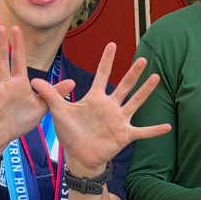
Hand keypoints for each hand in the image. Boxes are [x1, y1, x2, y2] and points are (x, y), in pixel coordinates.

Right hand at [0, 26, 73, 152]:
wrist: (4, 136)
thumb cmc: (20, 119)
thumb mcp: (41, 105)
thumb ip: (54, 93)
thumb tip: (72, 82)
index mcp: (18, 84)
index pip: (19, 61)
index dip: (18, 46)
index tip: (17, 29)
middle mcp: (4, 87)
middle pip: (3, 62)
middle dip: (2, 45)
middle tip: (1, 27)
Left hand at [31, 43, 171, 175]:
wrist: (79, 154)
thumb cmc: (70, 132)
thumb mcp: (58, 111)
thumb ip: (50, 95)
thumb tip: (33, 79)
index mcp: (95, 98)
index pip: (102, 75)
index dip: (106, 60)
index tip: (112, 44)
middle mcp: (110, 106)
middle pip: (124, 85)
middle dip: (133, 73)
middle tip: (143, 58)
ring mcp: (119, 119)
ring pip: (135, 102)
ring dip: (146, 92)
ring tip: (156, 79)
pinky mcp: (125, 134)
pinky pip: (142, 131)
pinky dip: (154, 130)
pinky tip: (167, 127)